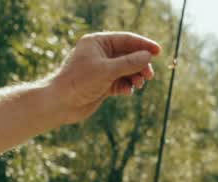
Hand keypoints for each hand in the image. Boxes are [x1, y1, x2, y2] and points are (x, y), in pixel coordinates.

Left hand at [48, 32, 162, 123]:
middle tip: (149, 75)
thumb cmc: (78, 82)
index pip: (126, 40)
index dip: (143, 45)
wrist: (59, 104)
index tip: (158, 51)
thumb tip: (148, 56)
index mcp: (97, 43)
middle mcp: (100, 54)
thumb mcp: (107, 70)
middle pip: (128, 55)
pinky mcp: (102, 85)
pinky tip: (128, 92)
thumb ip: (129, 63)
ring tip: (139, 84)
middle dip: (140, 64)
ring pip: (126, 70)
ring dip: (135, 76)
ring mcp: (101, 70)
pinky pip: (120, 82)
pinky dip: (127, 86)